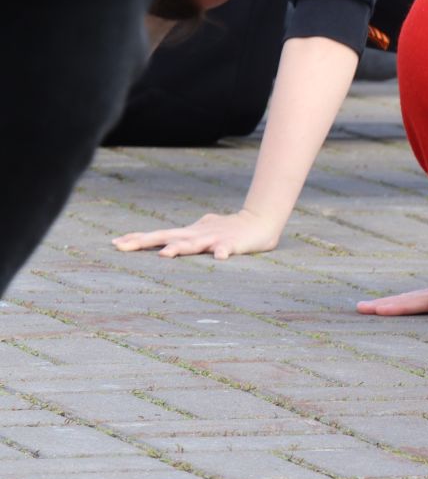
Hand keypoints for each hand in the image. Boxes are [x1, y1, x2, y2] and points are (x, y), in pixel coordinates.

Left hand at [112, 208, 281, 259]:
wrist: (261, 219)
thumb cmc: (231, 228)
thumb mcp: (205, 230)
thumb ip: (188, 235)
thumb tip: (171, 240)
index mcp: (189, 233)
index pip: (159, 234)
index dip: (138, 238)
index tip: (115, 243)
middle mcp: (197, 234)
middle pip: (167, 237)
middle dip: (144, 242)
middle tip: (121, 246)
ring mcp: (214, 238)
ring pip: (193, 244)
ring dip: (179, 248)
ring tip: (164, 255)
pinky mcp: (233, 244)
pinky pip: (227, 249)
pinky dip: (222, 252)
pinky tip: (219, 259)